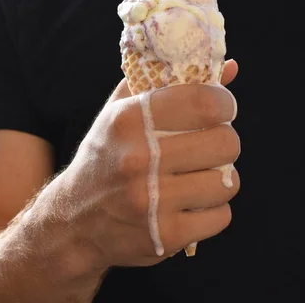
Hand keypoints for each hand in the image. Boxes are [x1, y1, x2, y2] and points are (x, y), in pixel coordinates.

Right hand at [33, 60, 240, 271]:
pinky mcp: (166, 235)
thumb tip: (231, 68)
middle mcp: (139, 159)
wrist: (73, 222)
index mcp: (129, 120)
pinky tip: (190, 204)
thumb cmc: (104, 158)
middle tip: (209, 146)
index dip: (224, 103)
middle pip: (225, 143)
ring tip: (197, 177)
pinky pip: (221, 216)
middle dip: (224, 142)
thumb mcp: (120, 113)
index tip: (220, 110)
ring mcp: (152, 201)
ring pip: (227, 182)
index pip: (204, 102)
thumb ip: (167, 84)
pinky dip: (212, 210)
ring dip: (220, 178)